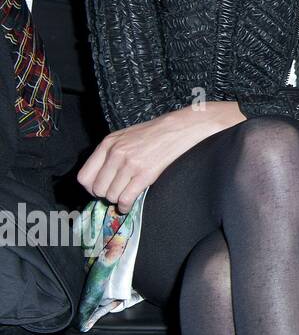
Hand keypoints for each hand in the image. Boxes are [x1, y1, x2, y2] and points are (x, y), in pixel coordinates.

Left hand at [77, 101, 243, 212]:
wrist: (178, 128)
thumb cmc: (153, 132)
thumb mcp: (124, 137)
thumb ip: (109, 153)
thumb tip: (100, 178)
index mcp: (107, 144)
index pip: (85, 176)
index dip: (91, 188)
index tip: (100, 190)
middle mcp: (115, 154)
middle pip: (98, 189)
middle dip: (106, 196)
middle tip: (116, 193)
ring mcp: (130, 164)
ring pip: (111, 195)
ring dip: (117, 200)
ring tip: (125, 196)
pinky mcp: (144, 173)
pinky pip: (126, 198)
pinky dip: (125, 206)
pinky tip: (129, 204)